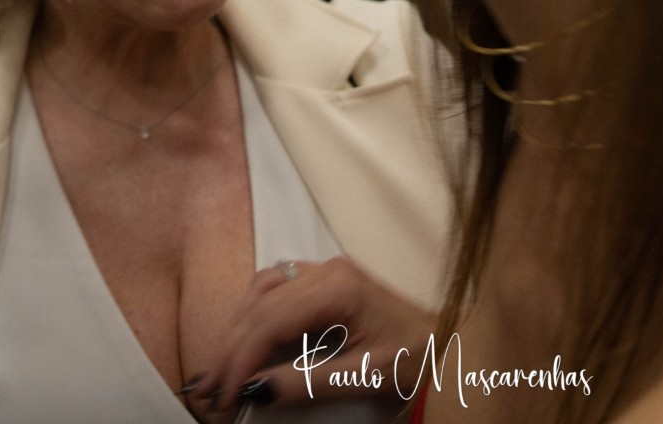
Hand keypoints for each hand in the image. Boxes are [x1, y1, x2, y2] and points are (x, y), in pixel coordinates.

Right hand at [193, 256, 435, 416]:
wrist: (451, 345)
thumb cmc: (419, 358)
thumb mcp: (366, 377)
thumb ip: (309, 382)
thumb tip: (255, 388)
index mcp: (339, 287)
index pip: (270, 319)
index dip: (239, 358)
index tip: (222, 393)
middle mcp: (329, 270)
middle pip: (260, 304)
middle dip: (231, 349)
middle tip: (211, 389)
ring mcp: (327, 271)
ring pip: (263, 290)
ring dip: (239, 328)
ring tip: (224, 369)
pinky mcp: (327, 282)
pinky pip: (277, 288)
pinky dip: (255, 314)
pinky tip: (247, 340)